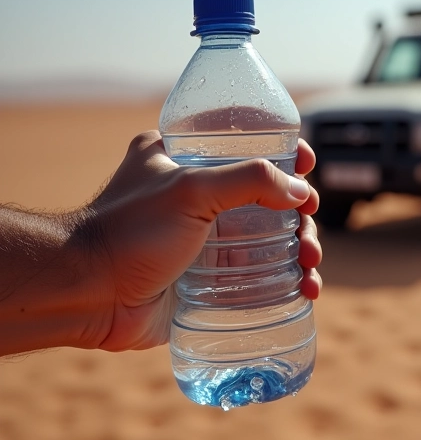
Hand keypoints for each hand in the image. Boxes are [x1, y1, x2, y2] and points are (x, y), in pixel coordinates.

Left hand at [81, 132, 321, 351]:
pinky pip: (259, 273)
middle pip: (268, 196)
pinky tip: (305, 291)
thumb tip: (299, 192)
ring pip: (270, 237)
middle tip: (308, 232)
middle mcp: (198, 195)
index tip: (307, 165)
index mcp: (185, 158)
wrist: (89, 296)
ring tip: (311, 268)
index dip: (284, 152)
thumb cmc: (128, 234)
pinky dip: (287, 280)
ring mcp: (206, 237)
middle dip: (300, 215)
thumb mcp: (190, 190)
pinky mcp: (210, 276)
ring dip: (300, 249)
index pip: (246, 143)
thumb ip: (249, 180)